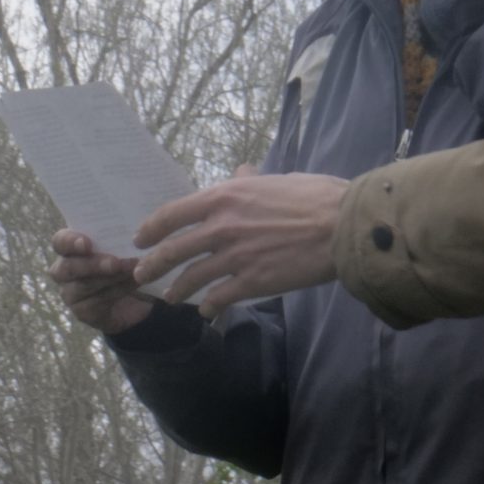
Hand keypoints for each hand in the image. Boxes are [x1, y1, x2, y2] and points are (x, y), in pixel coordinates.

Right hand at [47, 230, 156, 335]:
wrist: (138, 296)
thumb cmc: (126, 261)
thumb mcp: (125, 244)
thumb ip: (120, 233)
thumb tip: (134, 220)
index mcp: (70, 248)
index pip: (60, 242)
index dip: (69, 241)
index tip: (86, 243)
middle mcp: (65, 270)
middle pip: (68, 267)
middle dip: (93, 264)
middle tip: (115, 263)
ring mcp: (71, 293)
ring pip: (85, 285)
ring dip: (111, 277)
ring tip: (133, 270)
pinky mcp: (83, 312)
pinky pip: (98, 302)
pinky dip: (118, 291)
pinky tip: (135, 283)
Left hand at [133, 170, 351, 317]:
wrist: (343, 227)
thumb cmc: (316, 197)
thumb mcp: (277, 181)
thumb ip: (251, 182)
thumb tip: (241, 173)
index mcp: (225, 197)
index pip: (173, 213)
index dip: (151, 228)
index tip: (141, 238)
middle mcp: (222, 226)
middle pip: (173, 250)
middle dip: (153, 265)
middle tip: (141, 274)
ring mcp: (235, 257)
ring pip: (192, 278)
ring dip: (177, 290)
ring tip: (170, 298)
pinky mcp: (253, 282)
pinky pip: (220, 298)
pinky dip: (209, 306)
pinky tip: (206, 310)